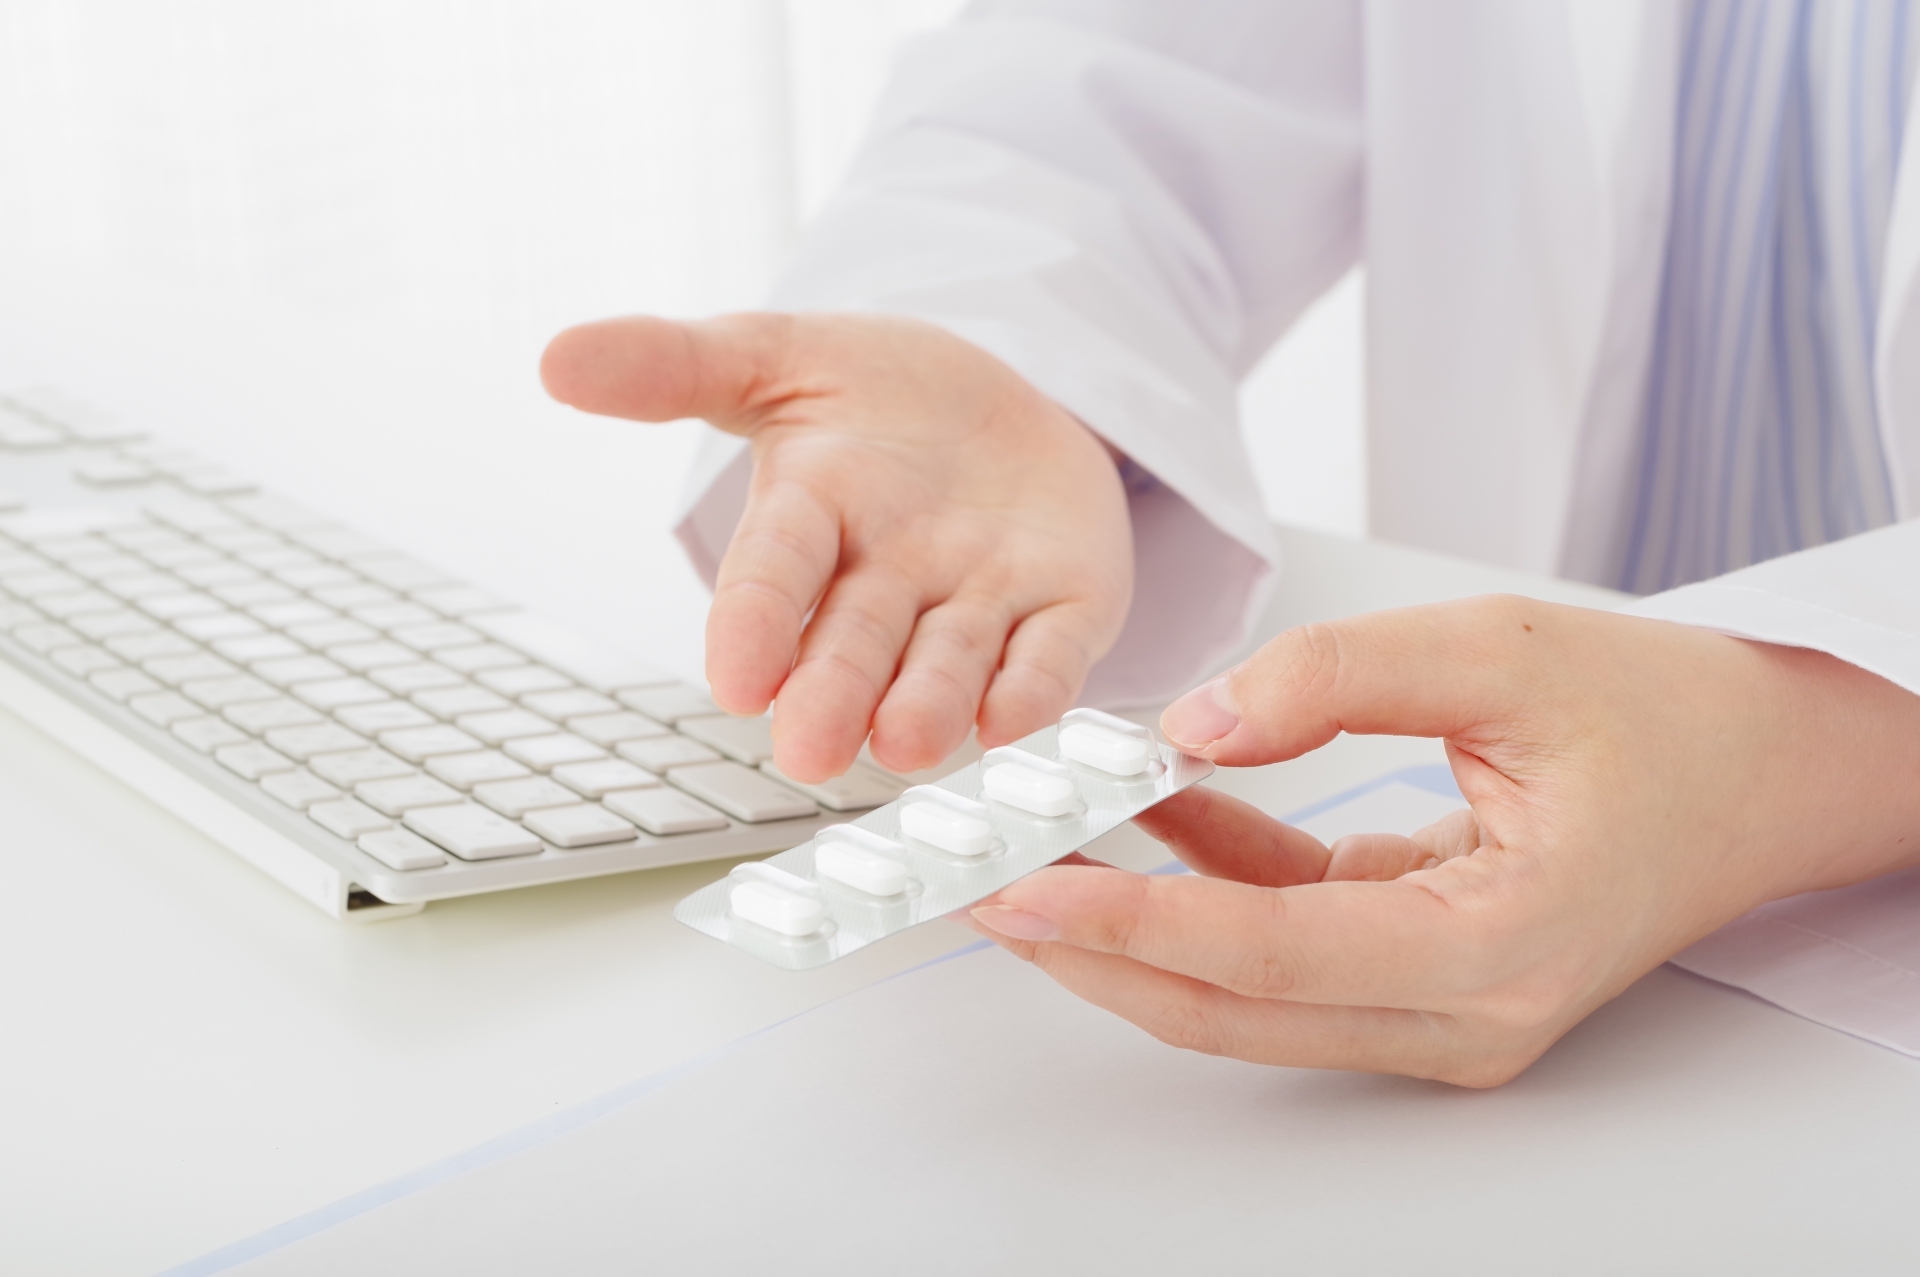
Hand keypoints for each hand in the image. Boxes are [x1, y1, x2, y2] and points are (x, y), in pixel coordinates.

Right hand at [540, 313, 1131, 781]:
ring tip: (907, 745)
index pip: (774, 573)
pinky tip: (1017, 719)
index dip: (754, 624)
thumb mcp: (781, 356)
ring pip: (952, 662)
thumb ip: (676, 364)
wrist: (1002, 396)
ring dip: (931, 704)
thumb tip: (557, 358)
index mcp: (815, 514)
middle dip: (835, 693)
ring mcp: (980, 596)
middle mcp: (891, 577)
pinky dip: (1035, 687)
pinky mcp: (1066, 604)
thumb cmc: (876, 394)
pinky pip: (1052, 653)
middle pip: (858, 640)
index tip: (736, 682)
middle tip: (810, 753)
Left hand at [966, 596, 1919, 1085]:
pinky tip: (1149, 801)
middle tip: (980, 886)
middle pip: (1228, 1004)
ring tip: (1034, 849)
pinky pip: (1285, 937)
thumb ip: (1335, 679)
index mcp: (1491, 951)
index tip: (1016, 892)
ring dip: (1135, 921)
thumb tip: (1191, 725)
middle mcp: (1462, 1014)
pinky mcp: (1419, 973)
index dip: (1122, 924)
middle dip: (1092, 948)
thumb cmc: (1666, 714)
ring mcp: (1440, 1009)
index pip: (1260, 955)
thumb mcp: (1497, 652)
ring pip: (1244, 989)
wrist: (1765, 768)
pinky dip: (1209, 878)